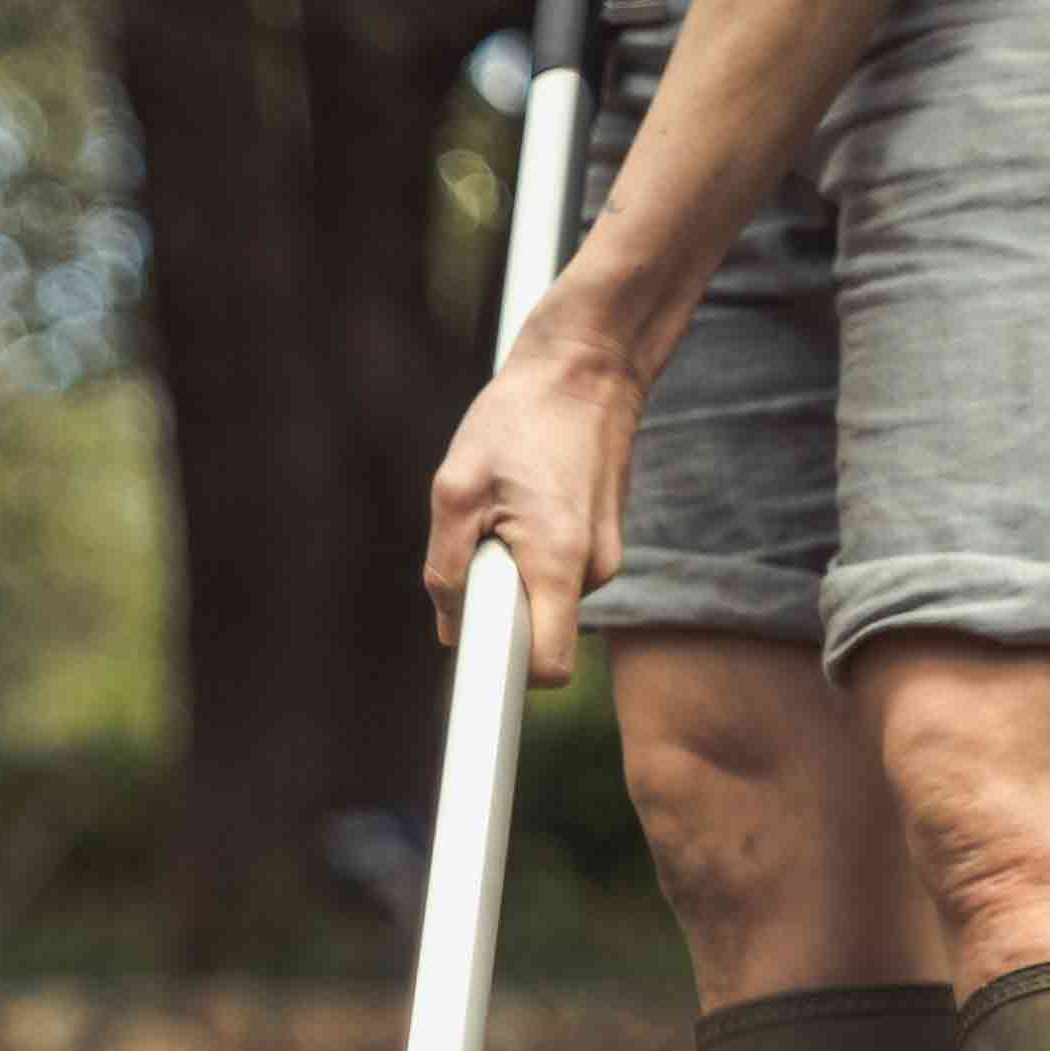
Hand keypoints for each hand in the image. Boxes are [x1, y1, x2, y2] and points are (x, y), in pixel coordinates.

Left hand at [422, 314, 642, 688]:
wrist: (586, 366)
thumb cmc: (519, 417)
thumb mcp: (455, 486)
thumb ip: (445, 565)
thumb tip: (449, 626)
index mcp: (559, 563)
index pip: (546, 668)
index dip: (506, 679)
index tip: (475, 684)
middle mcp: (592, 572)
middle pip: (534, 635)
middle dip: (495, 609)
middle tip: (478, 542)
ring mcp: (603, 559)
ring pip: (540, 601)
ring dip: (509, 573)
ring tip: (504, 507)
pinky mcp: (600, 544)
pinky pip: (551, 575)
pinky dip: (528, 554)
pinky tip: (523, 502)